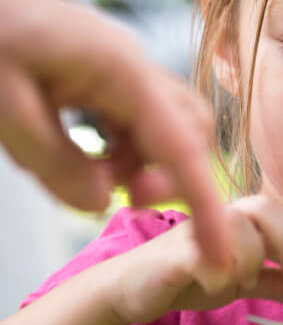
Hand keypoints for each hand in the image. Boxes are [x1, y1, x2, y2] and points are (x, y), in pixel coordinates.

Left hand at [0, 0, 227, 265]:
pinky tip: (82, 153)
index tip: (220, 253)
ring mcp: (128, 73)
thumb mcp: (7, 108)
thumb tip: (103, 201)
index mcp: (122, 72)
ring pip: (166, 130)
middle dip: (172, 176)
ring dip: (139, 165)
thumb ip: (58, 163)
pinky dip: (120, 152)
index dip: (205, 204)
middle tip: (125, 197)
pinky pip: (138, 124)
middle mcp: (137, 70)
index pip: (182, 147)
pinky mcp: (113, 79)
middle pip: (192, 132)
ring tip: (83, 172)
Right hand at [109, 195, 282, 324]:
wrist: (130, 291)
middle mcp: (217, 215)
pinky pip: (204, 254)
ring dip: (250, 258)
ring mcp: (194, 230)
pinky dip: (218, 273)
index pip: (276, 214)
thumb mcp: (243, 280)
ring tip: (239, 281)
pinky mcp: (172, 253)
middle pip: (262, 206)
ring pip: (238, 225)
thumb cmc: (188, 278)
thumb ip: (279, 281)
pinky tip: (214, 286)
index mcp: (236, 218)